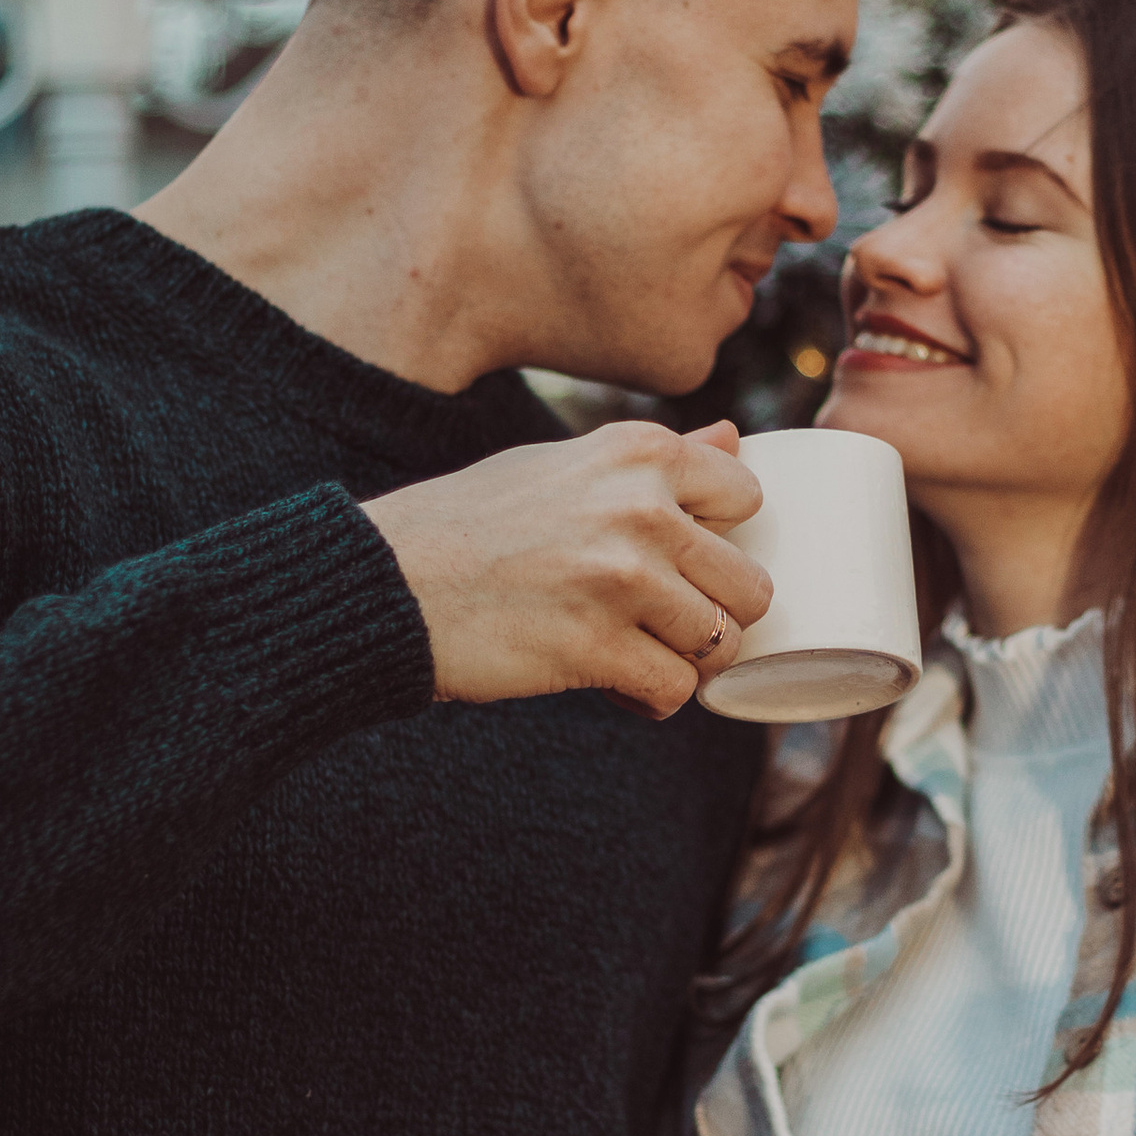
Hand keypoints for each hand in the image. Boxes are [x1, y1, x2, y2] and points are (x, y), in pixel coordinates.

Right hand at [363, 420, 769, 715]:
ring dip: (682, 660)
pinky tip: (612, 682)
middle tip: (658, 621)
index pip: (748, 498)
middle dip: (712, 614)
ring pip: (721, 644)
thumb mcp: (563, 464)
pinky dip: (650, 697)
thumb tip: (734, 437)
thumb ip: (655, 459)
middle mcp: (641, 508)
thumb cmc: (473, 523)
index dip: (718, 538)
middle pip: (749, 586)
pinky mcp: (597, 647)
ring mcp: (622, 579)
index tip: (675, 556)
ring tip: (631, 651)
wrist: (386, 582)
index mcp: (638, 451)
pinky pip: (675, 690)